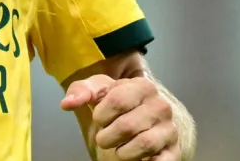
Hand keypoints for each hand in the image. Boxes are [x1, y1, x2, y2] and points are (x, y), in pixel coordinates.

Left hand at [61, 74, 179, 160]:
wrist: (138, 117)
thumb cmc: (116, 103)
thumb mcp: (98, 92)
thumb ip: (81, 92)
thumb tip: (67, 103)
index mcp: (143, 86)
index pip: (118, 100)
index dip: (101, 114)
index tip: (99, 119)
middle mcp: (160, 106)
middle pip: (127, 125)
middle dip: (108, 136)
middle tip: (103, 139)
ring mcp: (169, 129)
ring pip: (144, 143)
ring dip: (123, 152)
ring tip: (118, 150)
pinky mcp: (173, 151)